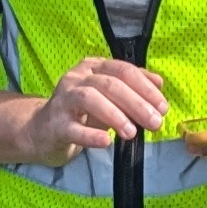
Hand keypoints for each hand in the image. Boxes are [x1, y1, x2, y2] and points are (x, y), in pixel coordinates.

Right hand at [21, 57, 169, 163]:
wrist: (43, 130)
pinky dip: (91, 134)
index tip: (163, 107)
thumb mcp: (108, 96)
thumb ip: (132, 87)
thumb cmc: (81, 112)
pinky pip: (73, 128)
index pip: (123, 70)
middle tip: (156, 123)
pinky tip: (106, 141)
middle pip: (110, 84)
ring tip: (132, 133)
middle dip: (137, 103)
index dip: (146, 88)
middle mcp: (77, 78)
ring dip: (115, 115)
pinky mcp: (55, 124)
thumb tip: (159, 83)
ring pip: (90, 99)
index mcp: (93, 66)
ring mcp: (63, 100)